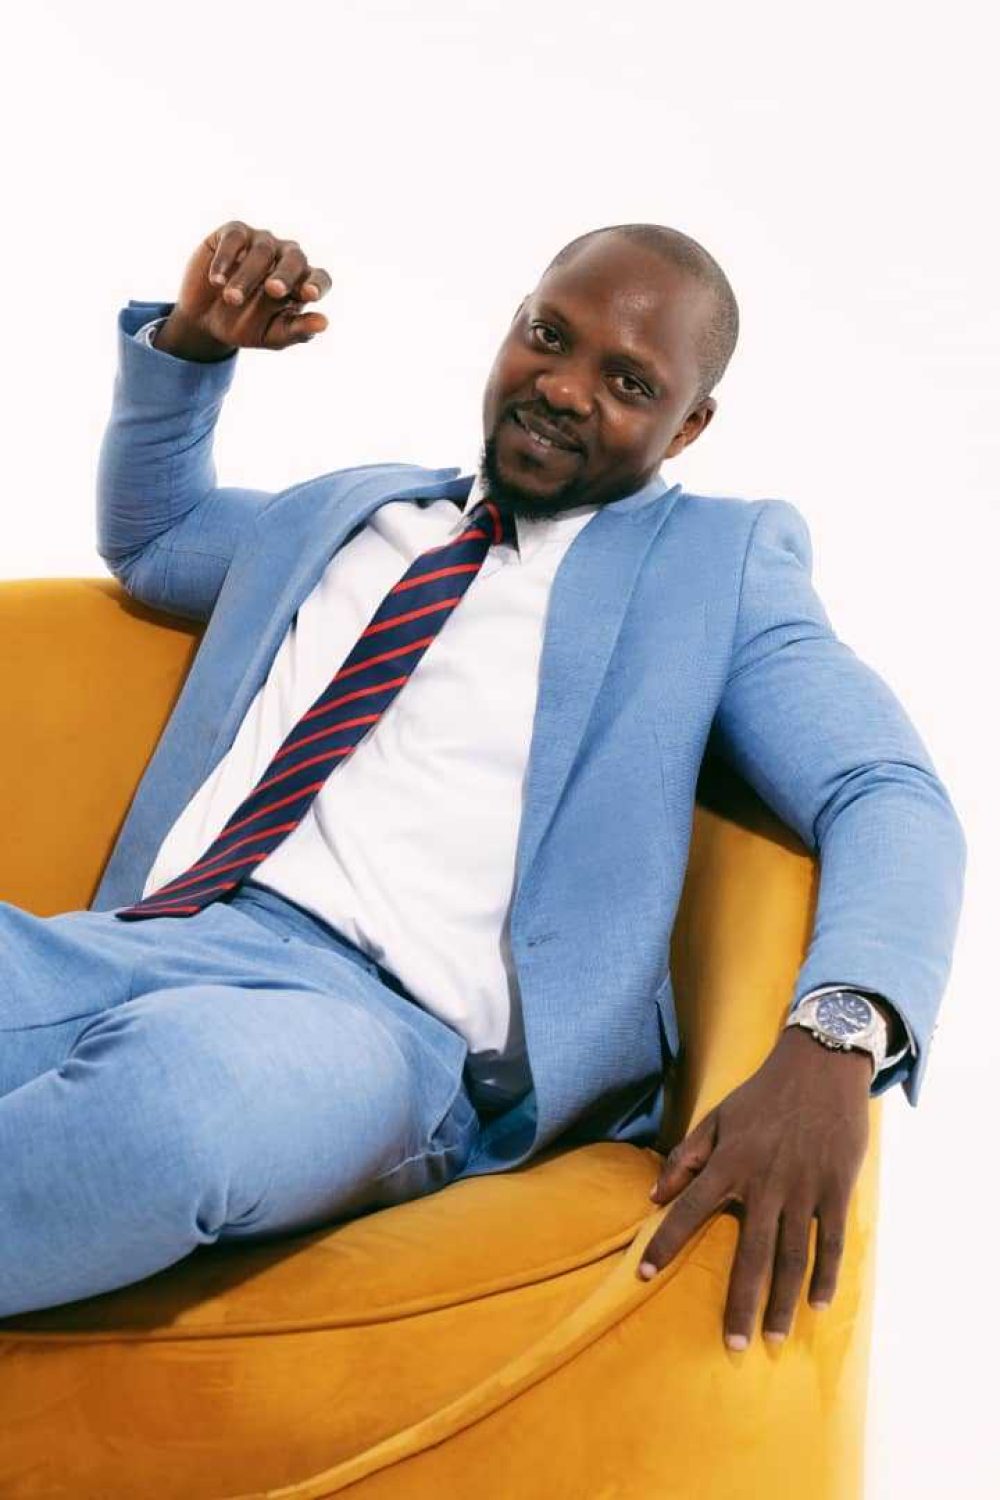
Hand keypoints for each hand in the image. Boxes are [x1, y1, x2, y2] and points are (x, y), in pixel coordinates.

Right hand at [155, 220, 331, 361]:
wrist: (205, 319)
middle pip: (294, 259)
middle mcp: (286, 257)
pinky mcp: (234, 232)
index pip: (320, 278)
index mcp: (302, 282)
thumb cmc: (245, 327)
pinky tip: (217, 281)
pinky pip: (234, 239)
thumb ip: (297, 330)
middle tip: (274, 290)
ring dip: (247, 277)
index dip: (317, 284)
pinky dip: (225, 260)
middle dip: (284, 276)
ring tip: (232, 299)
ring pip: (262, 252)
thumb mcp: (271, 335)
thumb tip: (324, 323)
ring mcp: (262, 242)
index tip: (311, 295)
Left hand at [637, 1025, 871, 1350]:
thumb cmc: (763, 1094)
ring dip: (783, 1300)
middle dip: (740, 1301)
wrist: (820, 1066)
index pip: (689, 1211)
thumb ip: (686, 1157)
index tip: (643, 1274)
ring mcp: (804, 1188)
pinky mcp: (836, 1188)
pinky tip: (818, 1303)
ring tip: (773, 1337)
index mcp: (730, 1163)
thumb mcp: (718, 1116)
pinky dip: (826, 1273)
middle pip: (750, 1253)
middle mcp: (765, 1182)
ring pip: (792, 1256)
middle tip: (733, 1343)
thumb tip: (653, 1196)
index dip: (665, 1243)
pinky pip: (830, 1240)